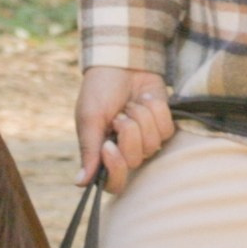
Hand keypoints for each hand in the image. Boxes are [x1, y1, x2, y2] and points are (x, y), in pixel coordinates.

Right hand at [76, 67, 174, 191]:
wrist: (120, 63)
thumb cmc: (99, 90)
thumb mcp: (89, 118)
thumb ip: (89, 150)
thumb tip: (80, 183)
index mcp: (103, 154)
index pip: (114, 184)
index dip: (115, 168)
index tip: (108, 145)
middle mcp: (125, 152)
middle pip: (134, 161)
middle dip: (128, 131)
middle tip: (119, 114)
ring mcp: (146, 140)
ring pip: (152, 144)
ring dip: (141, 117)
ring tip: (130, 104)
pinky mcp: (163, 126)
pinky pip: (166, 129)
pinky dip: (155, 110)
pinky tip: (145, 99)